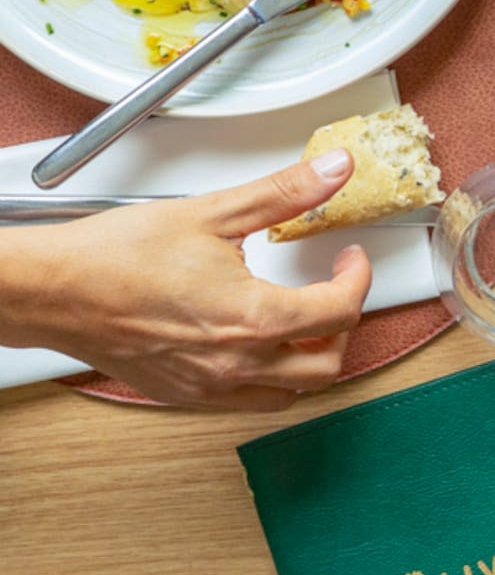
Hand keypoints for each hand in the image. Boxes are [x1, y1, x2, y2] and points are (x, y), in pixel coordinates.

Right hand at [0, 155, 372, 408]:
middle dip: (342, 327)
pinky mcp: (185, 396)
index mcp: (253, 319)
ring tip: (302, 321)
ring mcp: (210, 387)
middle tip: (333, 290)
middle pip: (326, 365)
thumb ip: (285, 193)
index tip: (349, 260)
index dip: (357, 279)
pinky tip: (257, 345)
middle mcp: (236, 364)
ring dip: (309, 360)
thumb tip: (333, 171)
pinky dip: (269, 379)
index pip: (340, 312)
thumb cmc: (118, 256)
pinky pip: (248, 402)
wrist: (56, 290)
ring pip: (290, 394)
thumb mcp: (214, 212)